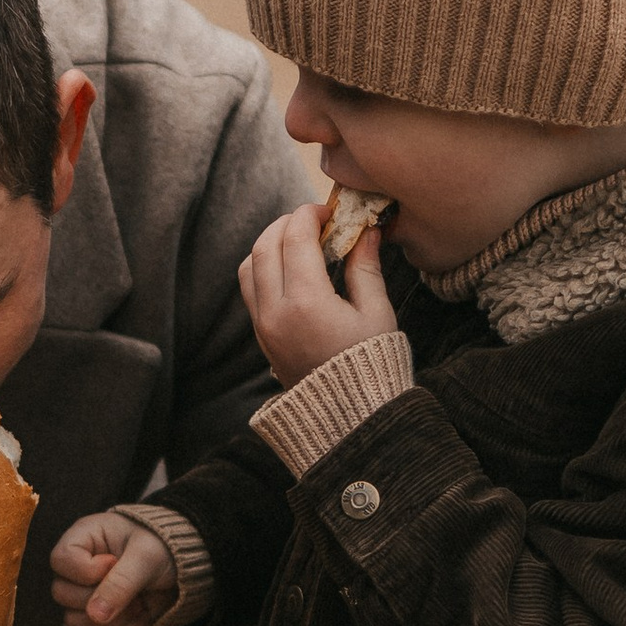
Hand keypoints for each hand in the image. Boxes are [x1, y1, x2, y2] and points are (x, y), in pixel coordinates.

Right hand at [52, 510, 179, 625]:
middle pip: (62, 595)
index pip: (60, 560)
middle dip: (102, 598)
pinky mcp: (101, 621)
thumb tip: (95, 616)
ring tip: (139, 601)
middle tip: (132, 587)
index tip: (114, 563)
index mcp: (83, 539)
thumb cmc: (162, 546)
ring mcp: (86, 597)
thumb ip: (121, 582)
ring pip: (77, 623)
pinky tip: (141, 614)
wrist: (183, 567)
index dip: (85, 570)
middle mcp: (78, 569)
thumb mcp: (145, 557)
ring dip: (114, 620)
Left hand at [238, 199, 395, 385]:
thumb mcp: (376, 313)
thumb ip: (366, 267)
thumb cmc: (371, 364)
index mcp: (307, 303)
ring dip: (269, 244)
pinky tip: (291, 267)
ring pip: (249, 266)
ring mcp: (263, 326)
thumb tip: (366, 231)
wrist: (350, 416)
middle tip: (311, 220)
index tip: (326, 209)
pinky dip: (263, 267)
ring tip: (298, 241)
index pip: (294, 239)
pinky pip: (250, 290)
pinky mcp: (261, 337)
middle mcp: (275, 312)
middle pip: (264, 246)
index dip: (308, 215)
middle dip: (286, 224)